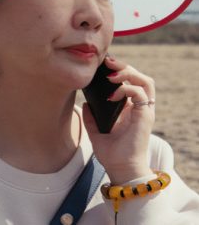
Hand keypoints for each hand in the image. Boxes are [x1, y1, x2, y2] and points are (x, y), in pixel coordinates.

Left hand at [82, 56, 153, 183]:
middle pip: (139, 77)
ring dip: (129, 73)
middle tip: (107, 62)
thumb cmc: (111, 153)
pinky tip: (112, 95)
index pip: (130, 82)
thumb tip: (85, 103)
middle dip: (124, 66)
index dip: (120, 71)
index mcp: (130, 109)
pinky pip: (140, 93)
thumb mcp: (95, 131)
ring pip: (145, 81)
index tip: (103, 66)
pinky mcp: (145, 116)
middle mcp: (139, 107)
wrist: (120, 169)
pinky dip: (126, 89)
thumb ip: (91, 117)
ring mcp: (144, 111)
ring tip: (111, 75)